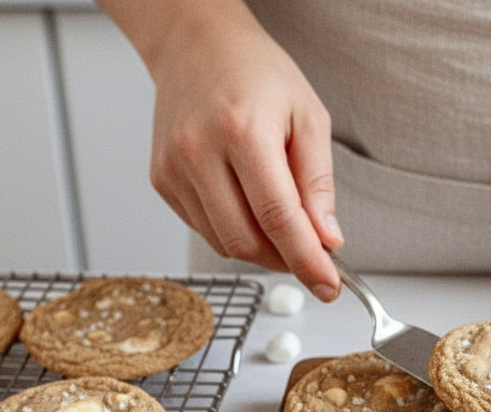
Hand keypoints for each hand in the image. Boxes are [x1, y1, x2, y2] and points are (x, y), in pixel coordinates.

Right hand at [145, 7, 341, 299]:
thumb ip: (318, 183)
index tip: (329, 286)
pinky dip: (235, 232)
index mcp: (242, 131)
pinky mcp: (161, 180)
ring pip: (224, 243)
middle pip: (246, 240)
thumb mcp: (308, 117)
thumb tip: (327, 239)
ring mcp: (173, 168)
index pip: (277, 217)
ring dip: (262, 250)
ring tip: (285, 225)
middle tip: (313, 255)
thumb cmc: (257, 74)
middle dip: (285, 260)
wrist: (196, 45)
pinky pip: (205, 229)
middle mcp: (198, 151)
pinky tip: (250, 207)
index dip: (306, 260)